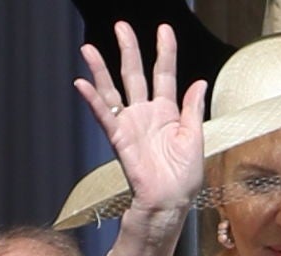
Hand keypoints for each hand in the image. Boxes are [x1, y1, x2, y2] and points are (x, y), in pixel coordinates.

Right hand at [77, 23, 205, 223]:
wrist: (169, 205)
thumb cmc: (183, 179)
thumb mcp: (195, 139)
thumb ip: (192, 109)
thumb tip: (198, 83)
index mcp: (167, 112)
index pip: (165, 73)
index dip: (165, 51)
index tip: (164, 30)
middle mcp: (146, 115)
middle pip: (134, 74)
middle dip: (128, 49)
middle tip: (121, 27)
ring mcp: (131, 126)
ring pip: (113, 91)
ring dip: (101, 70)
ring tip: (90, 50)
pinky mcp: (120, 140)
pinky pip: (105, 117)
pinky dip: (93, 101)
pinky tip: (82, 84)